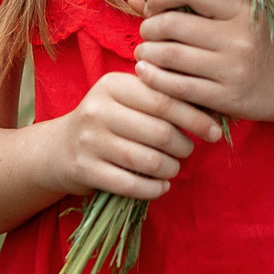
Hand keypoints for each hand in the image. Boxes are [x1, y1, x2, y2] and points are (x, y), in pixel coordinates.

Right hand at [34, 66, 223, 201]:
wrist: (58, 148)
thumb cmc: (107, 121)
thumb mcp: (126, 99)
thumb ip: (160, 97)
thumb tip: (212, 105)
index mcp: (113, 84)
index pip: (164, 99)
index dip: (195, 117)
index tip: (215, 131)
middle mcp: (98, 109)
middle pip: (159, 131)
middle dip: (183, 145)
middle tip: (189, 150)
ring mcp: (89, 140)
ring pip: (147, 159)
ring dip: (170, 169)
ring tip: (174, 168)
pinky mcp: (84, 169)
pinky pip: (130, 185)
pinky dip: (153, 189)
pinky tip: (161, 187)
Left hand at [133, 0, 273, 124]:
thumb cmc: (263, 44)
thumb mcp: (237, 17)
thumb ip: (190, 7)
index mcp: (243, 9)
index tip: (154, 5)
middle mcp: (239, 37)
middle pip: (174, 24)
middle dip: (149, 27)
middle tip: (147, 33)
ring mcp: (234, 70)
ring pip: (171, 56)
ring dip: (147, 53)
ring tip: (144, 52)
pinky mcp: (228, 99)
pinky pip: (179, 88)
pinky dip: (155, 79)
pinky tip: (147, 73)